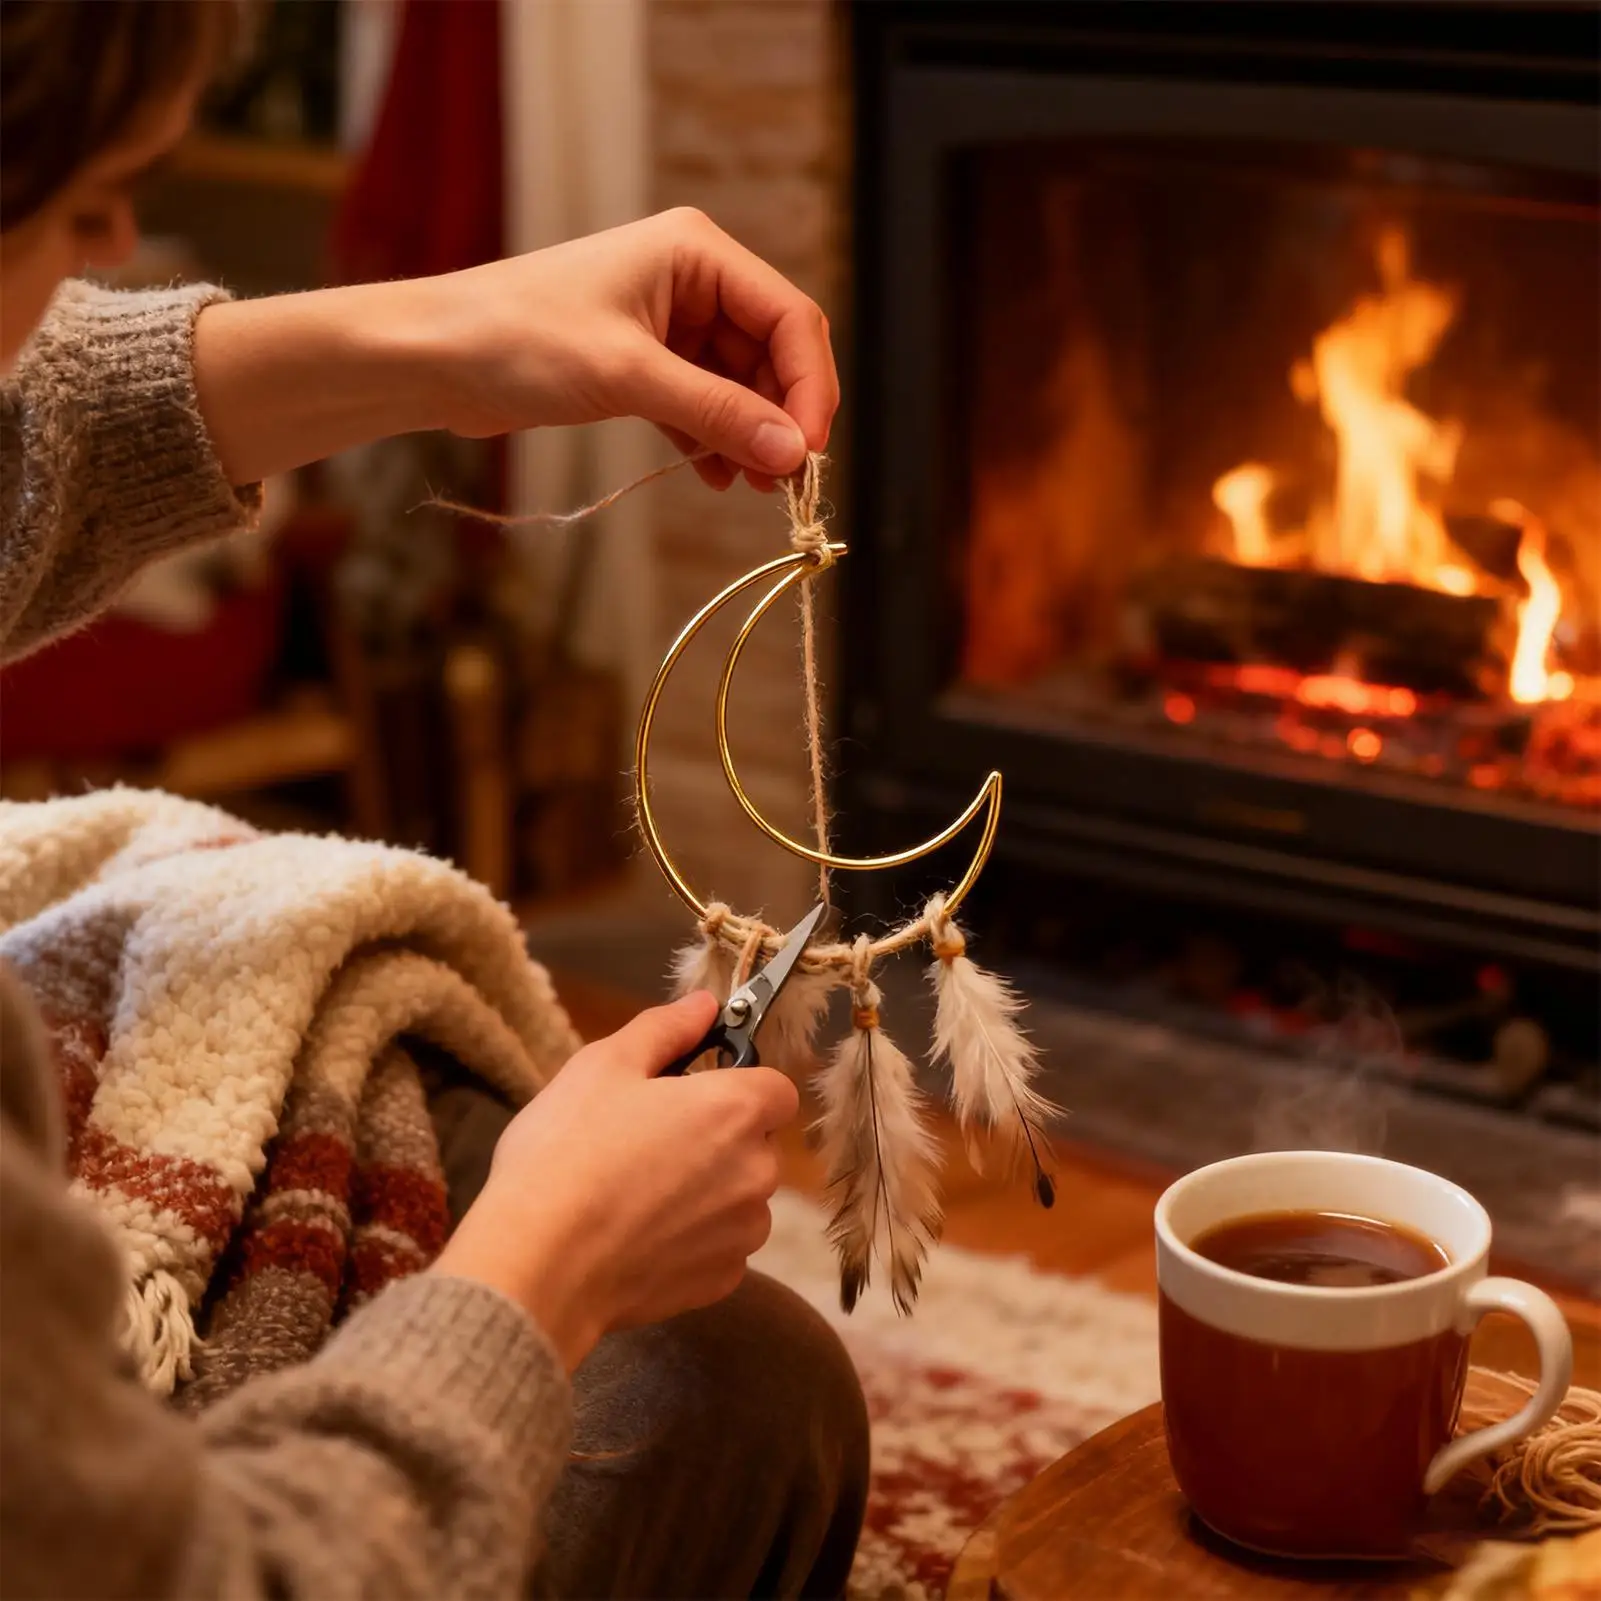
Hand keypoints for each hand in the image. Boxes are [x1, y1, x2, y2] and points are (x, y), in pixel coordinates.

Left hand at [418, 208, 837, 491]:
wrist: (434, 357)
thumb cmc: (518, 339)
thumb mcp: (628, 376)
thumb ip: (716, 413)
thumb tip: (793, 452)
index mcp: (695, 252)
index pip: (788, 317)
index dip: (808, 386)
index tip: (808, 451)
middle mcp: (691, 279)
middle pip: (771, 353)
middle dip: (781, 417)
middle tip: (785, 481)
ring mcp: (669, 322)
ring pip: (739, 384)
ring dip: (751, 435)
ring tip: (754, 489)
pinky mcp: (644, 363)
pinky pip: (702, 403)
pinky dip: (714, 440)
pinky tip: (718, 477)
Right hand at [431, 993, 799, 1370]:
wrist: (538, 1264)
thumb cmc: (567, 1152)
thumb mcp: (604, 1065)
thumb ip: (666, 1029)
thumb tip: (705, 1005)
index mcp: (737, 1109)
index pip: (775, 1087)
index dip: (738, 1082)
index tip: (693, 1090)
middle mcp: (757, 1171)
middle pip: (756, 1143)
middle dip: (715, 1137)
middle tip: (646, 1139)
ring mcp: (742, 1233)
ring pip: (738, 1197)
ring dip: (706, 1191)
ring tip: (634, 1192)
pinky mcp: (720, 1282)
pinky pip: (718, 1246)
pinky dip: (689, 1239)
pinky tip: (636, 1235)